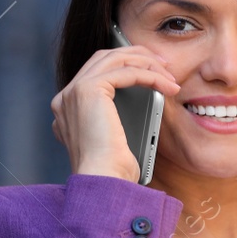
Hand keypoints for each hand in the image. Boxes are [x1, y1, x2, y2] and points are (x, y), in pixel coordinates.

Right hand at [50, 40, 179, 180]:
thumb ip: (118, 119)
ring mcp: (74, 92)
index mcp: (68, 108)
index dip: (126, 66)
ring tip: (170, 75)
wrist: (103, 181)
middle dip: (137, 56)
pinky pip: (125, 71)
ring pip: (115, 59)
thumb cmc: (113, 171)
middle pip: (104, 58)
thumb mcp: (114, 140)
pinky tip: (167, 85)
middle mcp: (65, 97)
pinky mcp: (88, 91)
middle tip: (164, 66)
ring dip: (147, 63)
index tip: (152, 71)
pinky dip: (150, 75)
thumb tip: (145, 103)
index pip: (97, 72)